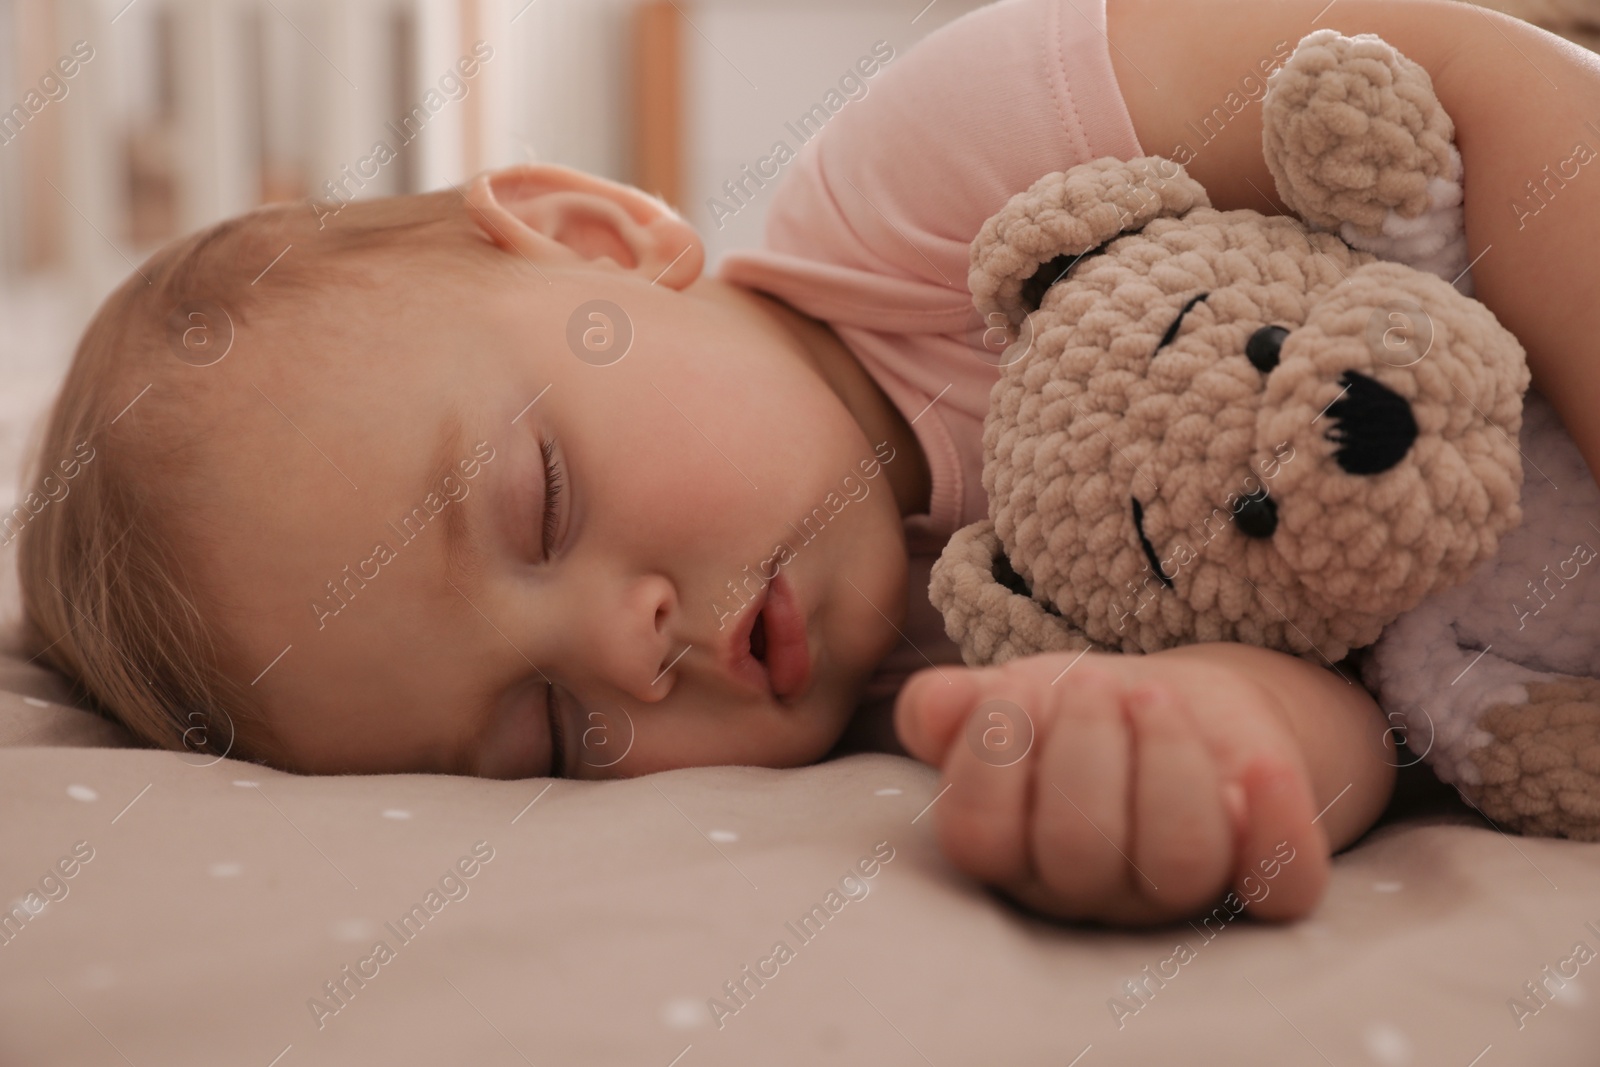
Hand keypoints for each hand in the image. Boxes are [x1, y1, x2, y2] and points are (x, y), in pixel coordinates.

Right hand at [893, 649, 1330, 925]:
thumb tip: (937, 706)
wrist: (1175, 711)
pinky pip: (1282, 888)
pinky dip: (1278, 830)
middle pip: (1080, 851)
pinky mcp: (1260, 877)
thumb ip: (955, 705)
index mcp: (1012, 851)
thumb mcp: (1007, 697)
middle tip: (1093, 682)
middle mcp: (1089, 889)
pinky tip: (1259, 769)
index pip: (981, 839)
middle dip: (1083, 744)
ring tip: (1151, 696)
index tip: (1014, 691)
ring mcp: (1176, 893)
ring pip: (1178, 863)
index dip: (991, 758)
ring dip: (1166, 761)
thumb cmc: (1073, 714)